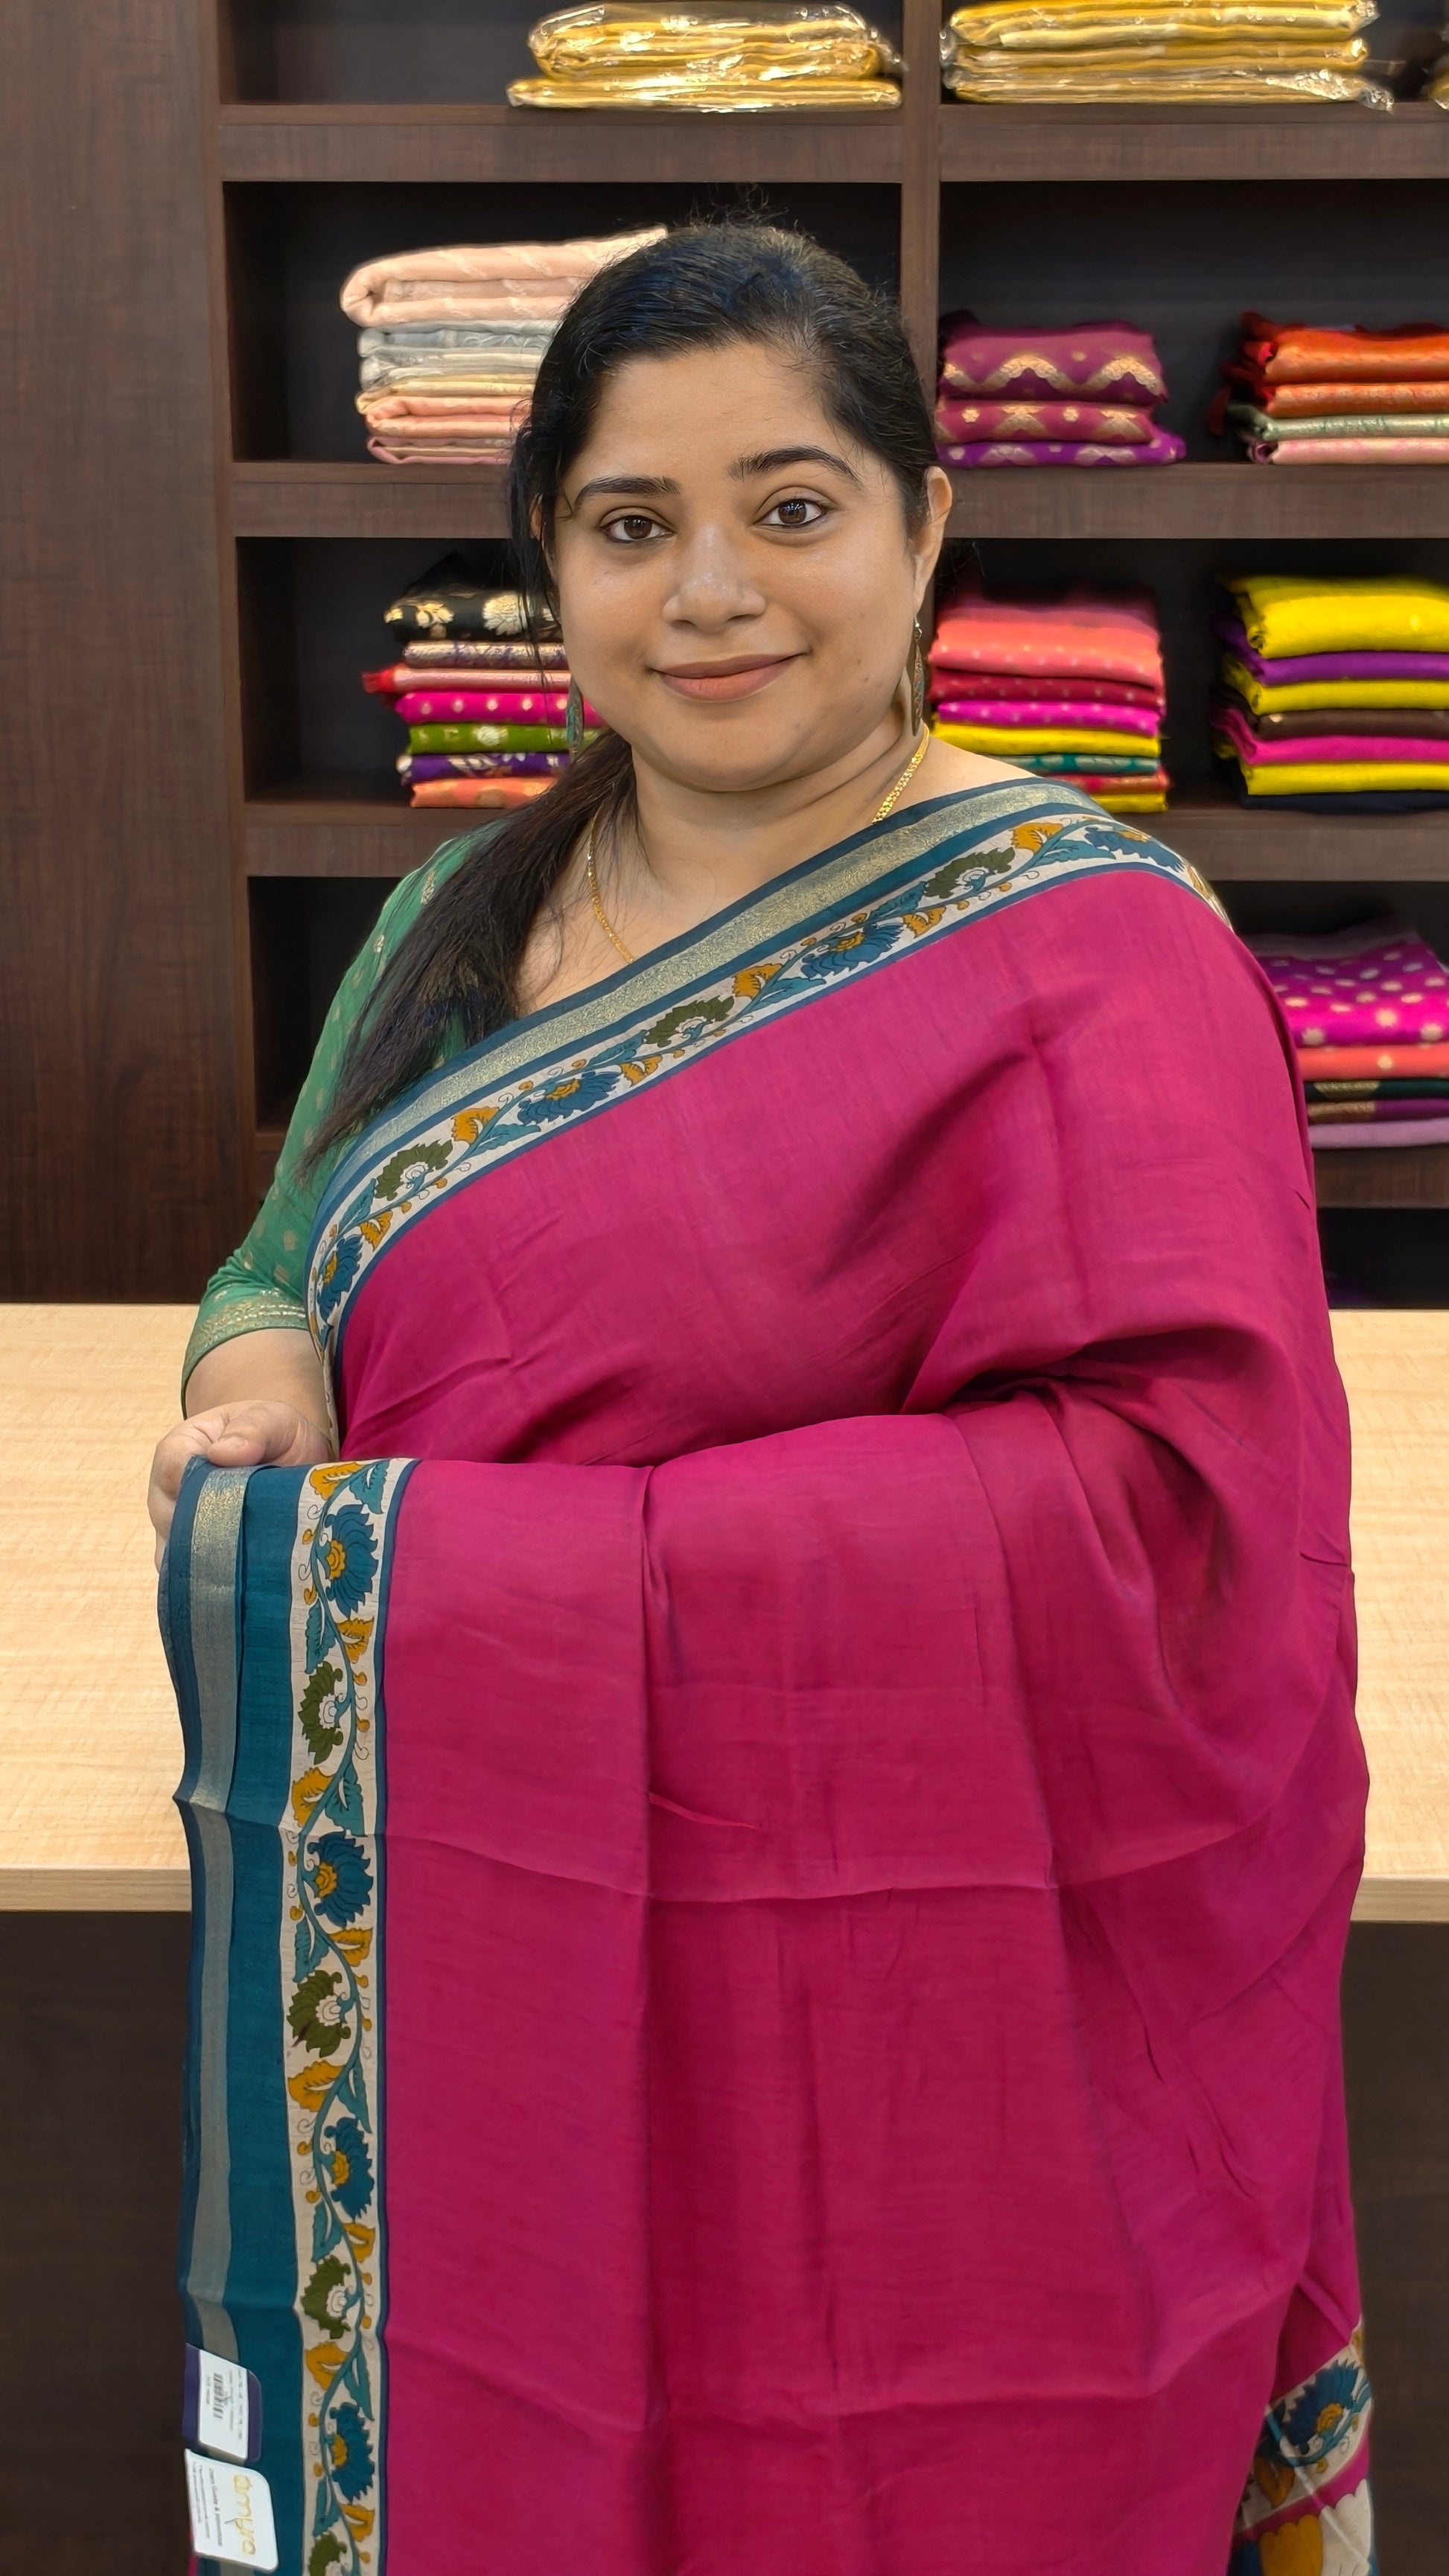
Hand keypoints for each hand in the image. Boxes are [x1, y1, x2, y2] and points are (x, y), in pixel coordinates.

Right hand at [148, 1401, 333, 1564]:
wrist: (292, 1459)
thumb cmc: (275, 1434)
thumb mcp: (273, 1419)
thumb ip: (252, 1429)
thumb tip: (222, 1454)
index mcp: (181, 1448)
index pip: (172, 1470)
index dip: (198, 1489)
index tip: (234, 1503)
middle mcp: (170, 1490)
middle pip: (168, 1519)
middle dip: (203, 1534)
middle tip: (244, 1546)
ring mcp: (179, 1525)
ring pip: (174, 1555)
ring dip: (206, 1564)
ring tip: (244, 1568)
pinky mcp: (197, 1552)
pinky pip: (191, 1575)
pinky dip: (212, 1581)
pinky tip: (239, 1586)